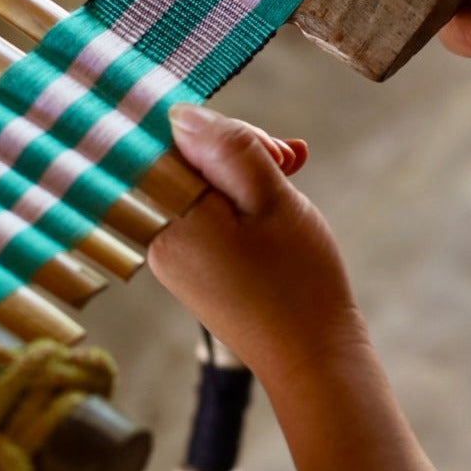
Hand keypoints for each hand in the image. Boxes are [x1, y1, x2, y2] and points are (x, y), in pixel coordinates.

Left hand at [148, 104, 364, 383]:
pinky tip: (279, 195)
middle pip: (187, 158)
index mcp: (167, 216)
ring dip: (247, 171)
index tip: (265, 146)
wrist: (312, 357)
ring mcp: (174, 252)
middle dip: (240, 150)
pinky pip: (210, 212)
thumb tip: (182, 113)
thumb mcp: (269, 196)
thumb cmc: (296, 279)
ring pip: (203, 182)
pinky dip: (244, 199)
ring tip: (292, 173)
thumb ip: (226, 147)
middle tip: (288, 159)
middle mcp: (158, 234)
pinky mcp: (194, 264)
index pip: (171, 139)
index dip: (219, 130)